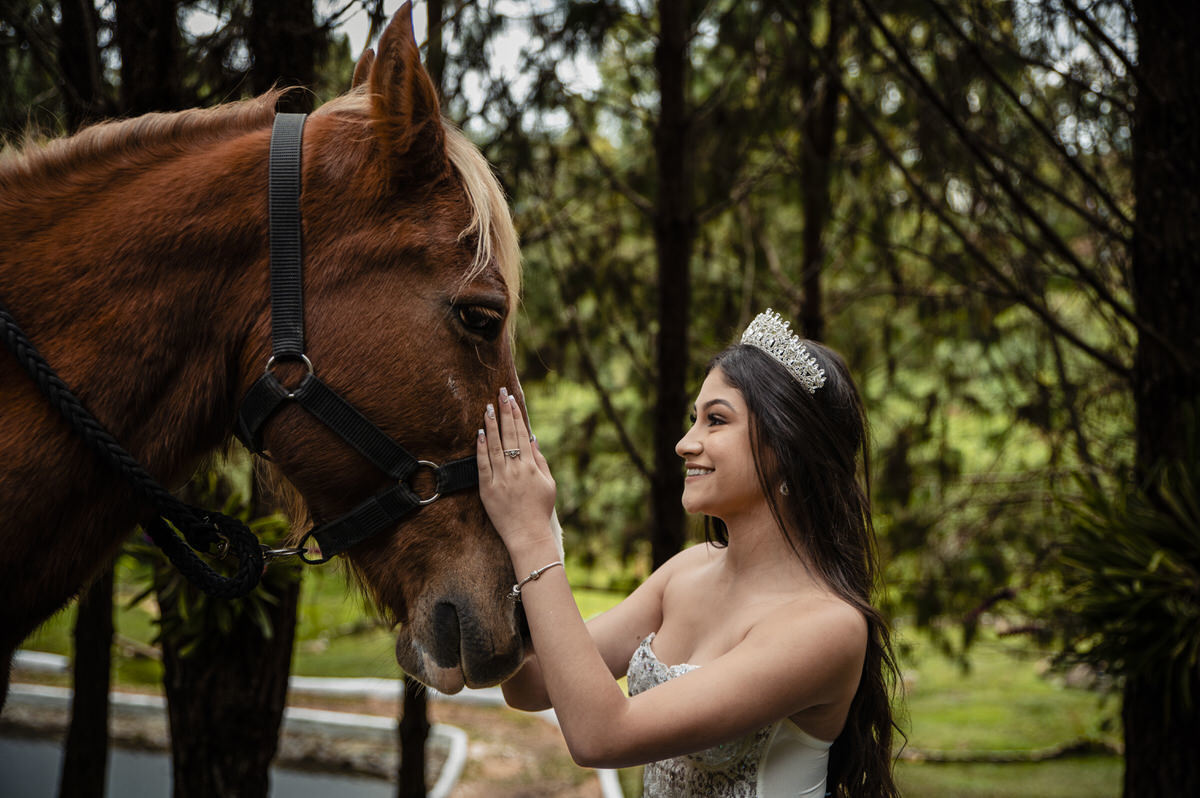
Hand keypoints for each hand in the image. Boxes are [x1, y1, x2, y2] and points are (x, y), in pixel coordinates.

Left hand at [477, 388, 557, 554]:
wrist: (528, 535)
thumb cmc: (540, 510)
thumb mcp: (549, 483)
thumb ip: (540, 460)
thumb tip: (532, 439)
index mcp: (531, 467)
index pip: (522, 434)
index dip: (516, 415)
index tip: (511, 400)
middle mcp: (516, 469)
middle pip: (508, 435)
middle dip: (504, 412)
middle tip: (499, 394)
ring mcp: (501, 479)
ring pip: (494, 446)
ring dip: (491, 425)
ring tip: (488, 408)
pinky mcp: (487, 489)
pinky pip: (483, 465)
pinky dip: (481, 448)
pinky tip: (479, 434)